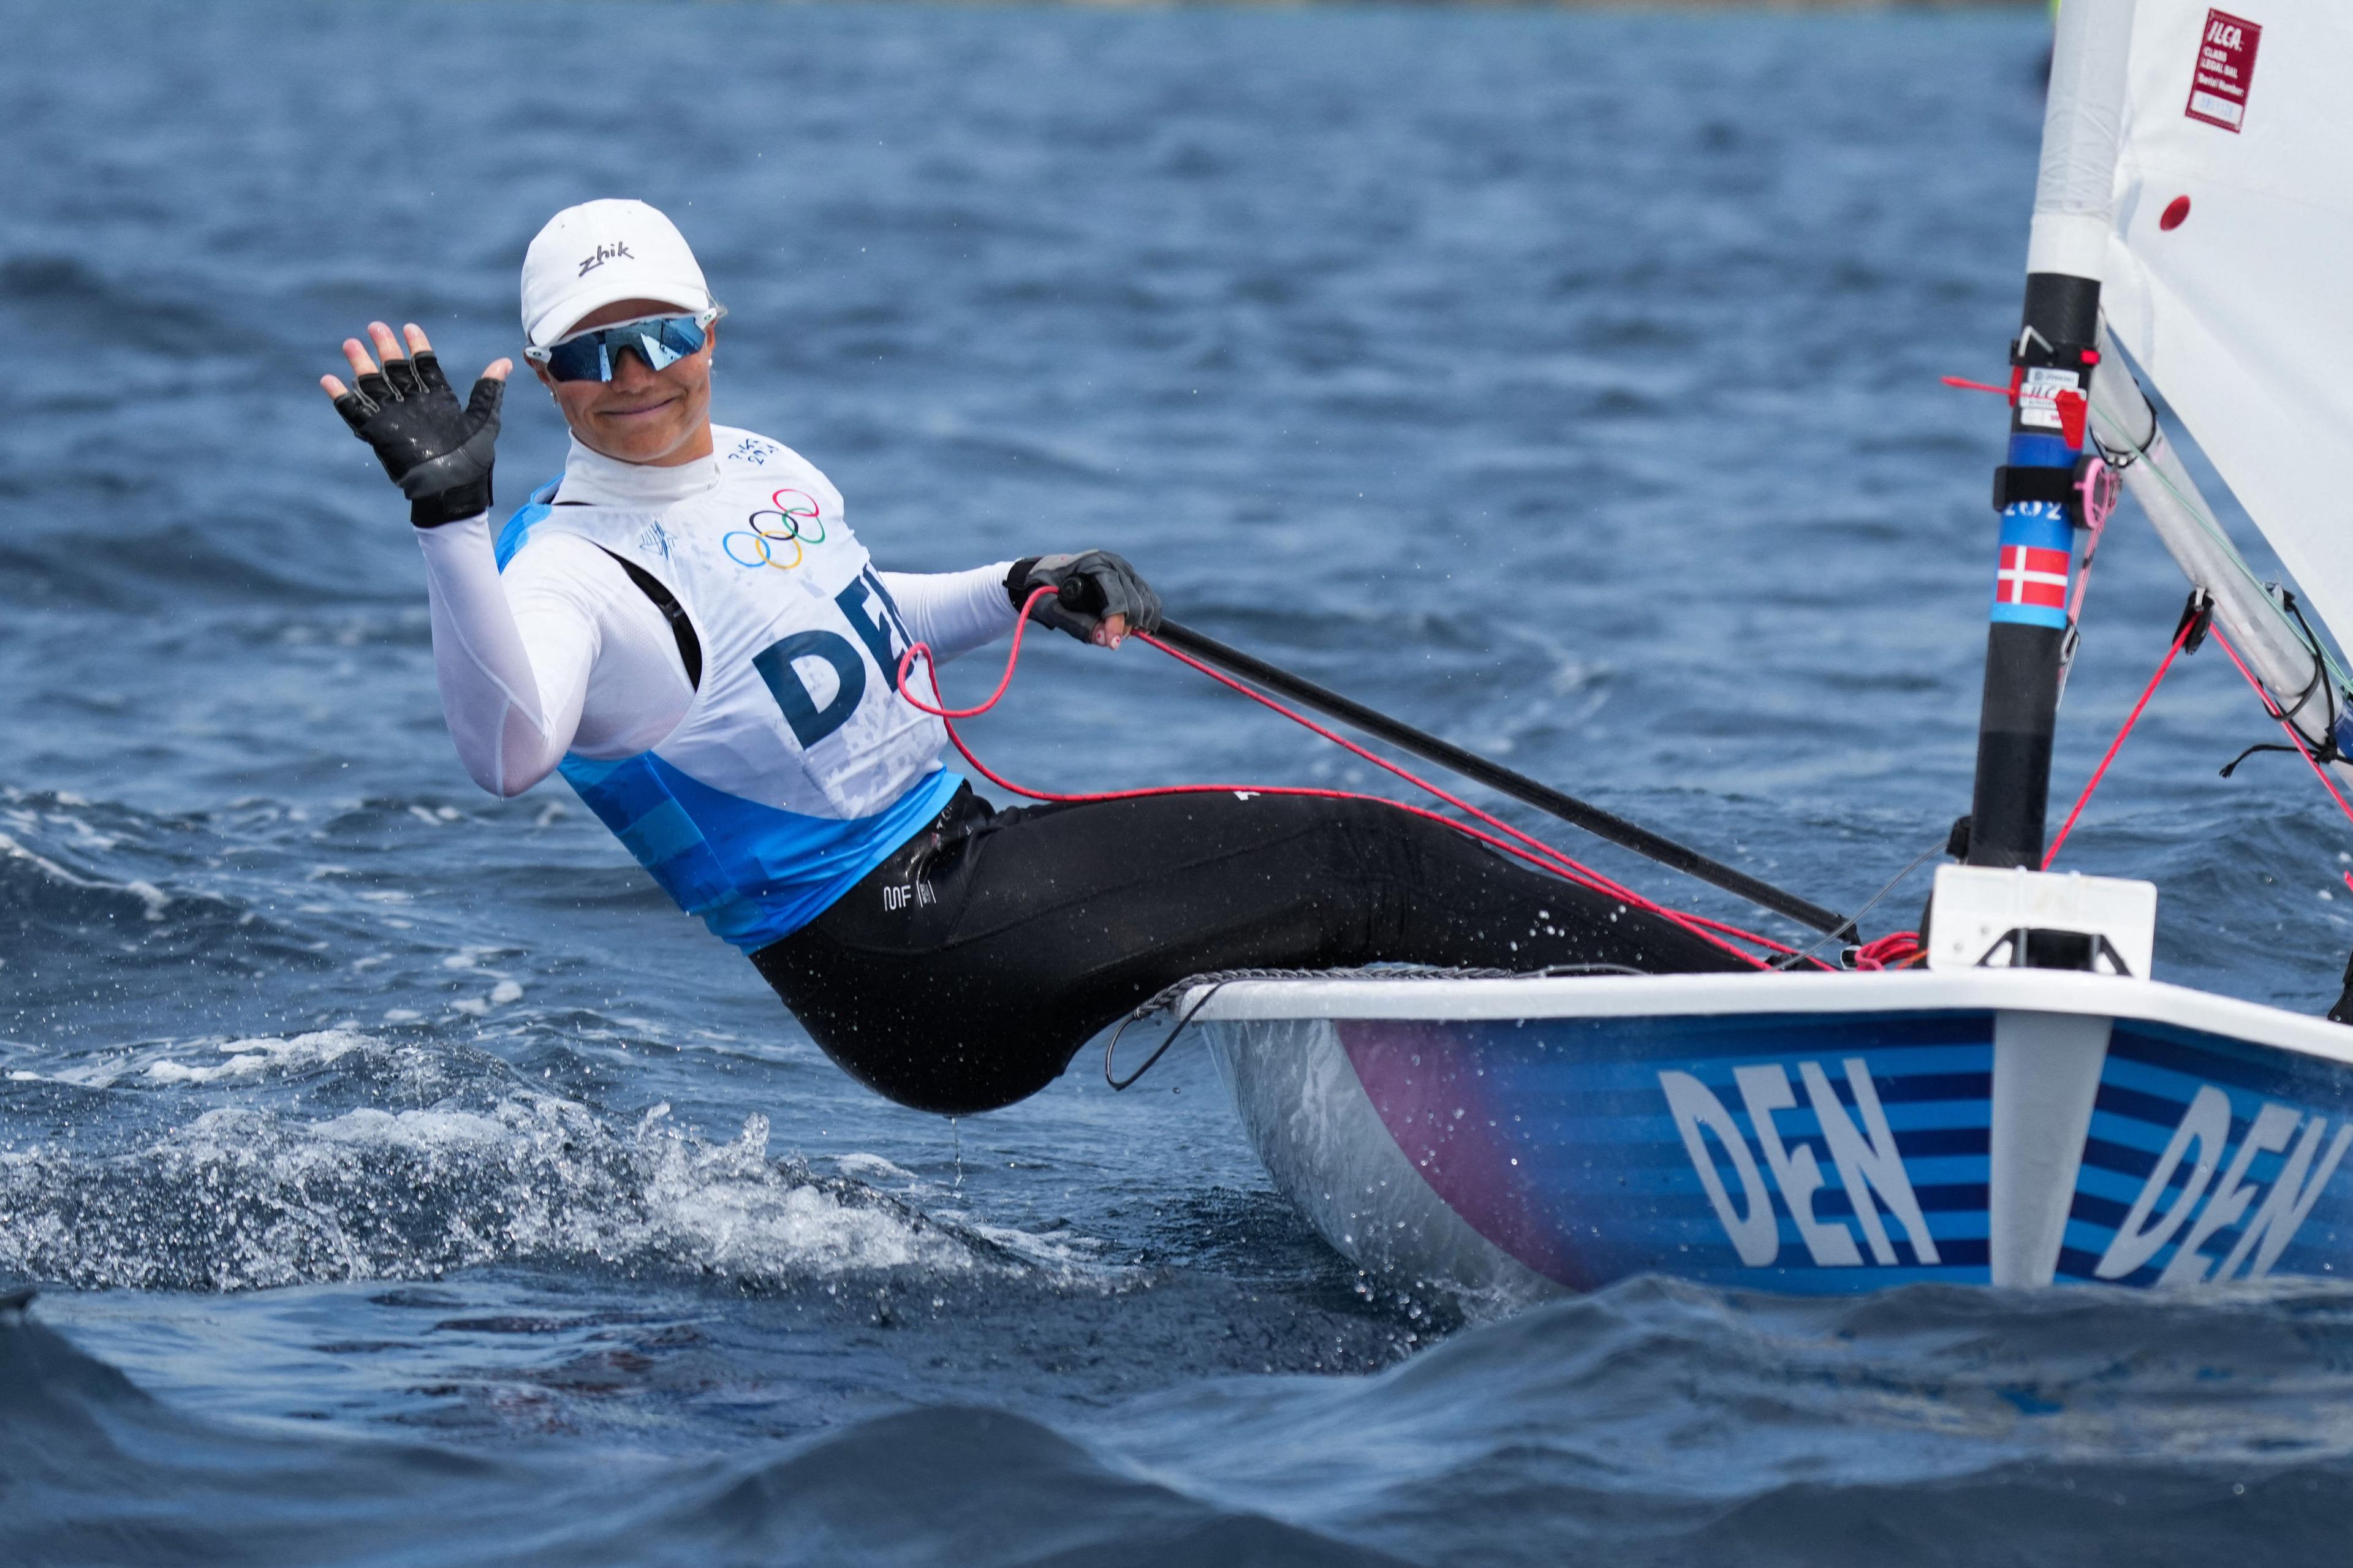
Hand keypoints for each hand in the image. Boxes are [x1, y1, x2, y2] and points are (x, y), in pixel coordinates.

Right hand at [321, 322, 511, 526]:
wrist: (452, 489)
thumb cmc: (472, 459)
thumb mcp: (484, 421)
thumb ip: (489, 391)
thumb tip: (505, 362)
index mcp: (437, 400)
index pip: (425, 366)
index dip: (417, 346)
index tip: (409, 327)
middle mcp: (413, 405)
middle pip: (395, 370)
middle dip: (385, 348)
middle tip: (375, 326)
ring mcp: (394, 418)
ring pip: (374, 386)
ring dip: (361, 366)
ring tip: (350, 344)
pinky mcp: (379, 434)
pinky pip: (355, 413)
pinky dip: (342, 398)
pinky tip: (329, 380)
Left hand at [1008, 551, 1161, 648]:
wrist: (1048, 575)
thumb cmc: (1045, 590)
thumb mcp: (1050, 608)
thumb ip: (1076, 625)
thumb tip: (1106, 641)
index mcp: (1094, 563)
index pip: (1116, 596)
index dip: (1116, 623)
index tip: (1112, 645)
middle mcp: (1115, 563)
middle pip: (1136, 603)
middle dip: (1125, 627)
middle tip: (1107, 640)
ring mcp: (1127, 571)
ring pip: (1148, 604)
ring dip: (1137, 625)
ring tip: (1115, 633)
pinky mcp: (1134, 580)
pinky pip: (1151, 602)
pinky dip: (1145, 620)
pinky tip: (1128, 628)